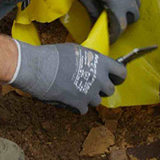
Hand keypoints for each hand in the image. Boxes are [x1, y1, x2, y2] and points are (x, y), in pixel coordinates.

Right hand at [11, 41, 126, 114]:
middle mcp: (99, 79)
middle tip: (89, 84)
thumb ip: (90, 60)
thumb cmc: (53, 56)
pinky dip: (76, 105)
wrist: (37, 68)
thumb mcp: (77, 51)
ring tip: (73, 89)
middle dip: (101, 89)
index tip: (113, 78)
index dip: (117, 77)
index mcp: (101, 63)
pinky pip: (83, 109)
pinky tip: (66, 97)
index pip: (121, 73)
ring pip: (96, 101)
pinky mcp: (79, 105)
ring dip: (87, 97)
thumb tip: (94, 65)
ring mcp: (90, 94)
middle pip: (110, 90)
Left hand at [60, 0, 140, 38]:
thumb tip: (97, 23)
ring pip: (136, 1)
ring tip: (114, 8)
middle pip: (134, 14)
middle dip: (125, 22)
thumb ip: (94, 13)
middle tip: (112, 22)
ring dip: (128, 8)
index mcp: (118, 4)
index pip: (121, 26)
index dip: (115, 35)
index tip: (108, 38)